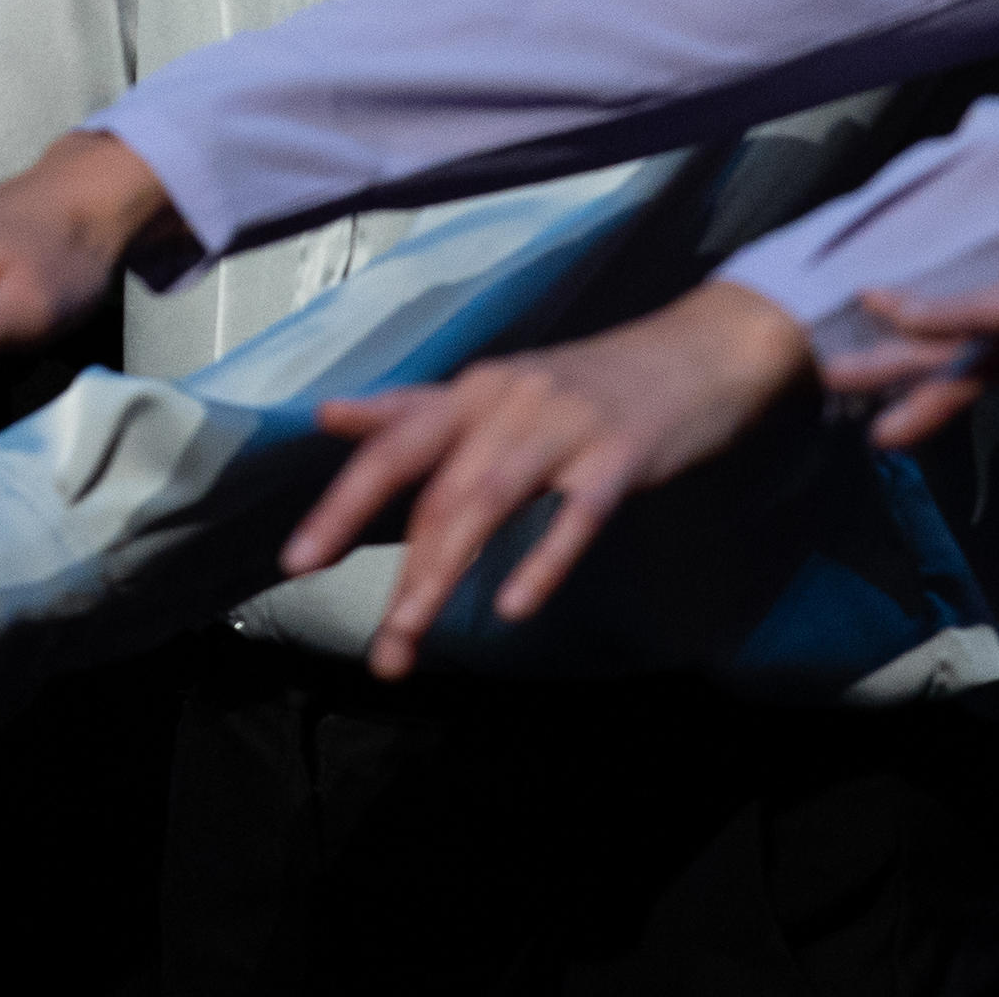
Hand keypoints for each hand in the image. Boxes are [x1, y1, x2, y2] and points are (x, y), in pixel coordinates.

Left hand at [285, 282, 811, 676]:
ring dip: (446, 574)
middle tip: (381, 648)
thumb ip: (414, 410)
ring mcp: (566, 427)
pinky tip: (515, 607)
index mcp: (472, 390)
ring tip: (413, 636)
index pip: (391, 448)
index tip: (295, 561)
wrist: (703, 350)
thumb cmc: (590, 380)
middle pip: (438, 491)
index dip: (340, 504)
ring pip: (490, 503)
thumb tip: (329, 415)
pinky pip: (577, 513)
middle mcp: (507, 402)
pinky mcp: (623, 455)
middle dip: (403, 573)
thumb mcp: (496, 388)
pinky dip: (544, 559)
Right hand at [815, 254, 998, 448]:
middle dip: (906, 338)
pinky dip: (941, 403)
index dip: (957, 306)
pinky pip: (988, 380)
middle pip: (976, 320)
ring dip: (908, 375)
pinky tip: (896, 433)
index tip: (891, 307)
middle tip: (833, 358)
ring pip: (969, 353)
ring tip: (844, 396)